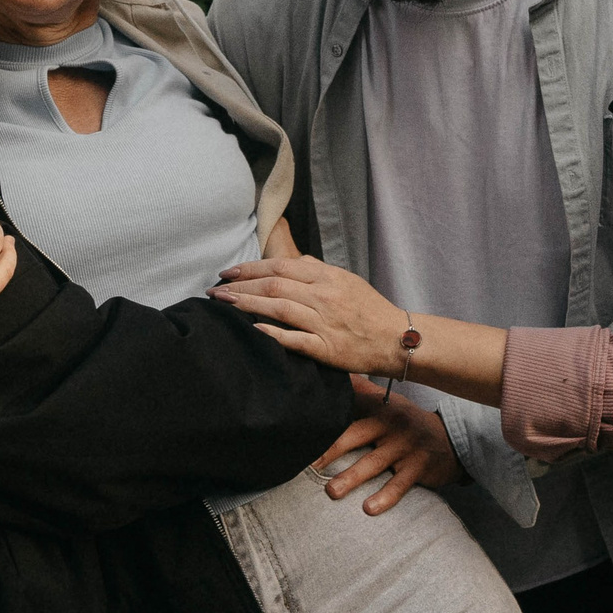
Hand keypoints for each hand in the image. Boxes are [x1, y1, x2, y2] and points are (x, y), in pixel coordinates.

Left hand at [212, 255, 414, 374]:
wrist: (397, 338)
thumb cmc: (370, 310)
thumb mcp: (346, 280)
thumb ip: (317, 271)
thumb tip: (291, 263)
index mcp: (327, 277)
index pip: (280, 267)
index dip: (250, 268)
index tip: (227, 272)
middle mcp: (323, 297)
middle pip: (273, 286)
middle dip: (240, 286)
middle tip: (215, 289)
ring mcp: (324, 323)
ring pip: (279, 308)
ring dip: (247, 305)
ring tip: (223, 304)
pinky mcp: (327, 349)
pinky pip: (295, 340)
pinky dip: (273, 334)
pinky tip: (253, 331)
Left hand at [317, 375, 462, 514]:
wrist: (451, 440)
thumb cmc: (407, 423)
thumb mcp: (387, 402)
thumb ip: (360, 390)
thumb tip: (332, 369)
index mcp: (378, 407)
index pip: (348, 408)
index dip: (326, 416)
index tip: (300, 425)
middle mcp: (390, 424)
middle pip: (356, 434)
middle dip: (331, 450)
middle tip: (309, 464)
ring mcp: (405, 446)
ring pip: (374, 462)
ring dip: (351, 477)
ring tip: (331, 491)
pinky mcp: (418, 467)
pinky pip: (399, 485)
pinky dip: (385, 497)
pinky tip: (369, 509)